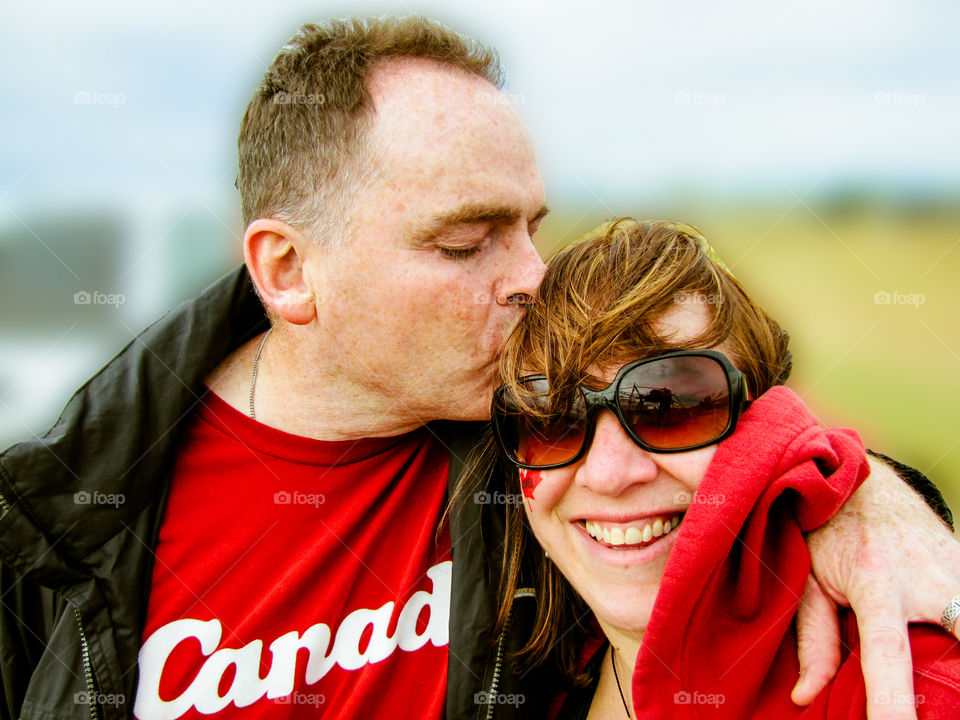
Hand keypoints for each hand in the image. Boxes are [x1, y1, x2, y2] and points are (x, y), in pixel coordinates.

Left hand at [794, 456, 959, 718]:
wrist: (864, 479)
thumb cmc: (827, 533)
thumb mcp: (808, 580)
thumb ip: (813, 640)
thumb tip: (804, 697)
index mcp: (874, 582)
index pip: (887, 653)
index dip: (893, 700)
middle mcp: (923, 575)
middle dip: (955, 669)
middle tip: (939, 694)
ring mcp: (955, 567)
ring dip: (959, 652)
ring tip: (943, 671)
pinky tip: (949, 644)